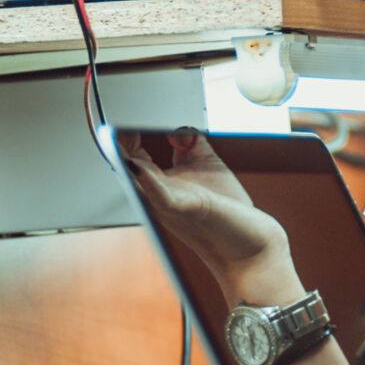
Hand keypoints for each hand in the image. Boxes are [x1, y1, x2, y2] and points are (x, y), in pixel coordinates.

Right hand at [123, 129, 289, 288]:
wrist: (250, 242)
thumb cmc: (230, 212)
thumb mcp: (208, 166)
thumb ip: (194, 145)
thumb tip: (181, 126)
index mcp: (162, 187)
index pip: (132, 158)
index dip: (127, 137)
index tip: (128, 121)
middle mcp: (159, 197)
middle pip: (127, 168)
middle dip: (117, 144)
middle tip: (113, 125)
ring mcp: (170, 205)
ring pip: (137, 183)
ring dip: (124, 160)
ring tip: (115, 138)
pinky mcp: (186, 210)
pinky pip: (161, 197)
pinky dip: (149, 182)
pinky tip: (140, 167)